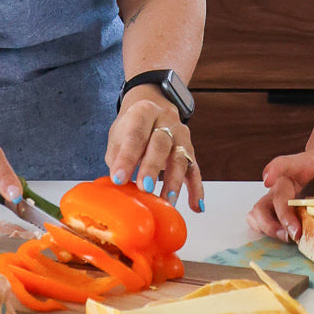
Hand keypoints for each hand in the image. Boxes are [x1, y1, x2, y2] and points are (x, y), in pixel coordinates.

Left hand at [106, 89, 203, 212]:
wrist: (153, 106)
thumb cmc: (133, 127)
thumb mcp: (119, 134)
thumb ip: (118, 157)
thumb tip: (117, 186)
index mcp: (144, 112)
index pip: (135, 135)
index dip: (126, 158)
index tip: (118, 179)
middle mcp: (166, 121)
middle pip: (161, 144)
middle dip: (152, 168)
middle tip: (145, 188)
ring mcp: (181, 136)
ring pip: (180, 157)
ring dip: (174, 181)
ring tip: (167, 202)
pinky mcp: (190, 151)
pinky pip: (195, 170)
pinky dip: (196, 189)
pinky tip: (196, 206)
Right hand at [247, 148, 313, 241]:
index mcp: (302, 165)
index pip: (285, 164)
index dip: (274, 171)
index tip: (267, 180)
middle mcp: (286, 179)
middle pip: (275, 195)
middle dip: (282, 217)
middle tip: (294, 234)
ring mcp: (279, 194)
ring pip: (261, 208)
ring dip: (269, 226)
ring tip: (286, 238)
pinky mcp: (278, 207)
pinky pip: (262, 217)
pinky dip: (265, 229)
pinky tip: (278, 237)